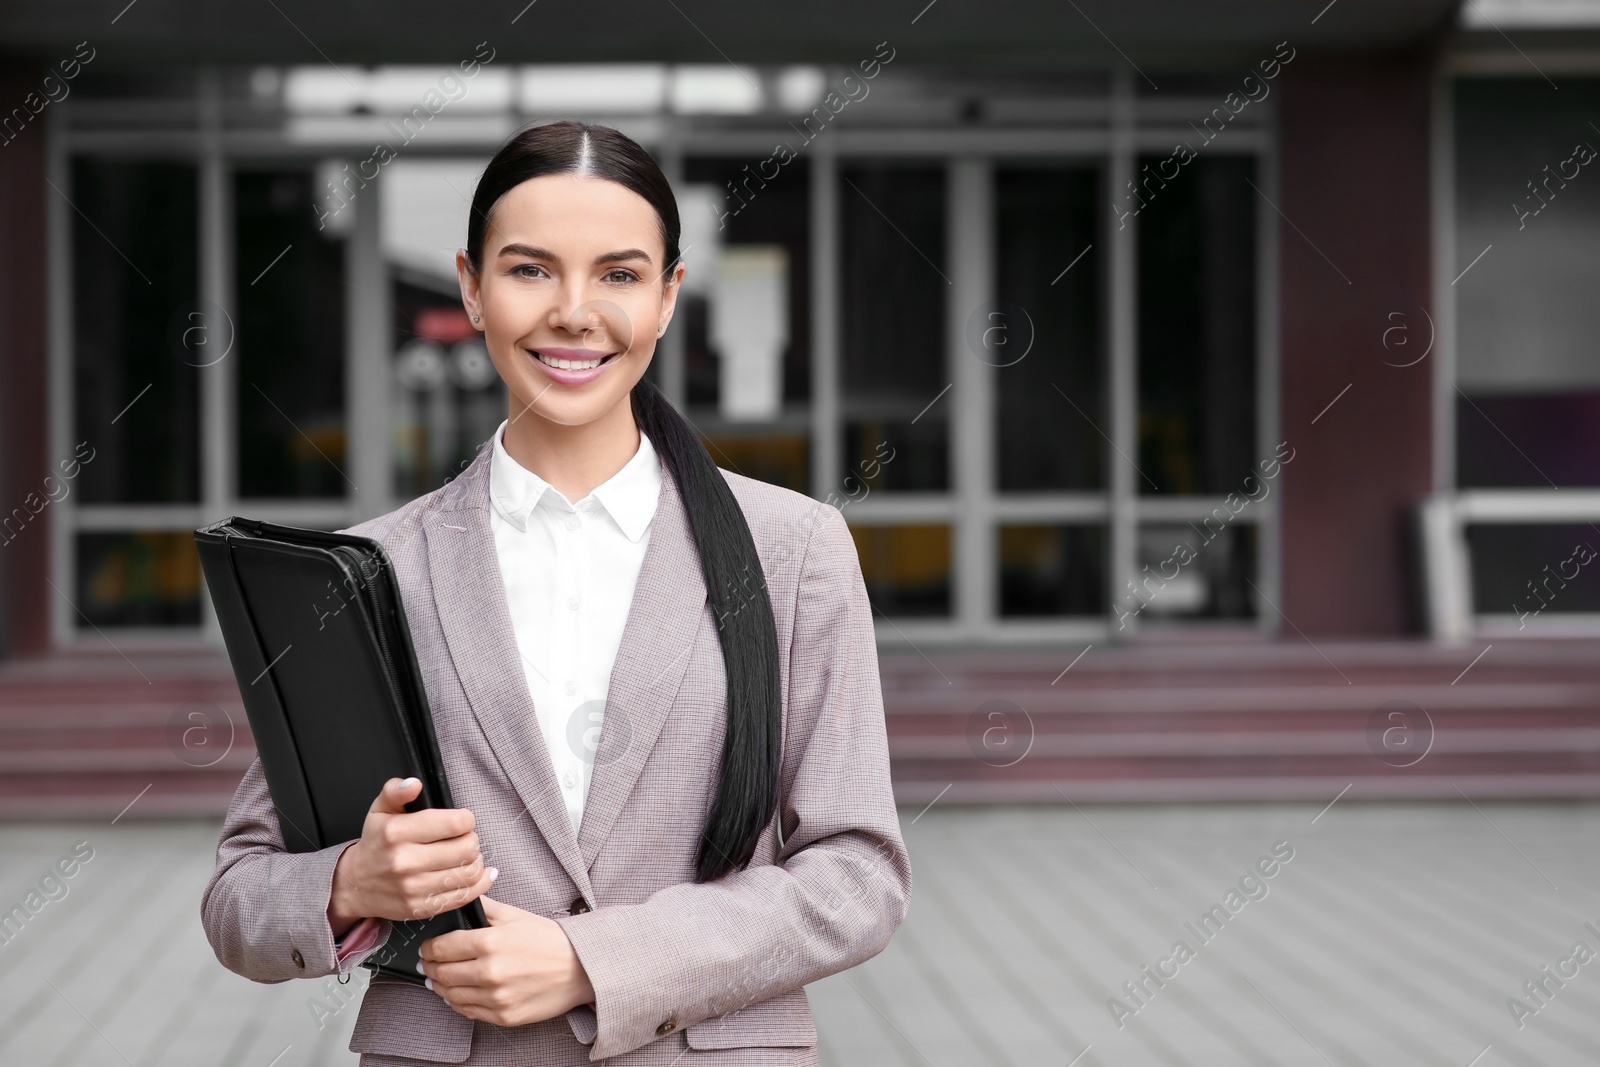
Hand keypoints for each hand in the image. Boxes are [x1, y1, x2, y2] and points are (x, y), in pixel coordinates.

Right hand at [327, 777, 494, 935]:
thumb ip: (396, 791)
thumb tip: (414, 784)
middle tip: (464, 838)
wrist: (354, 884)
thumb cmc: (375, 843)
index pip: (454, 824)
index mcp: (397, 833)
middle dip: (472, 839)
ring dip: (476, 861)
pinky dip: (479, 884)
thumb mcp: (380, 810)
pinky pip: (464, 896)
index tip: (461, 820)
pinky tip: (479, 873)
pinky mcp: (422, 908)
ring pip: (469, 873)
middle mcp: (405, 862)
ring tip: (468, 855)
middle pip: (466, 848)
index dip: (466, 819)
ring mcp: (414, 888)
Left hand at [419, 897, 595, 1026]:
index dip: (429, 947)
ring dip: (440, 987)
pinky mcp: (503, 1016)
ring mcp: (496, 997)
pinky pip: (468, 1012)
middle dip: (431, 967)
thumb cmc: (549, 940)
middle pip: (443, 973)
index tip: (427, 947)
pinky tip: (458, 994)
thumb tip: (463, 893)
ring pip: (451, 995)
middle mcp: (490, 972)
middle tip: (429, 963)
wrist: (580, 968)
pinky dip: (458, 1003)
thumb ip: (485, 906)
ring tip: (439, 980)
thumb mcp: (517, 915)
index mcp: (490, 942)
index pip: (442, 947)